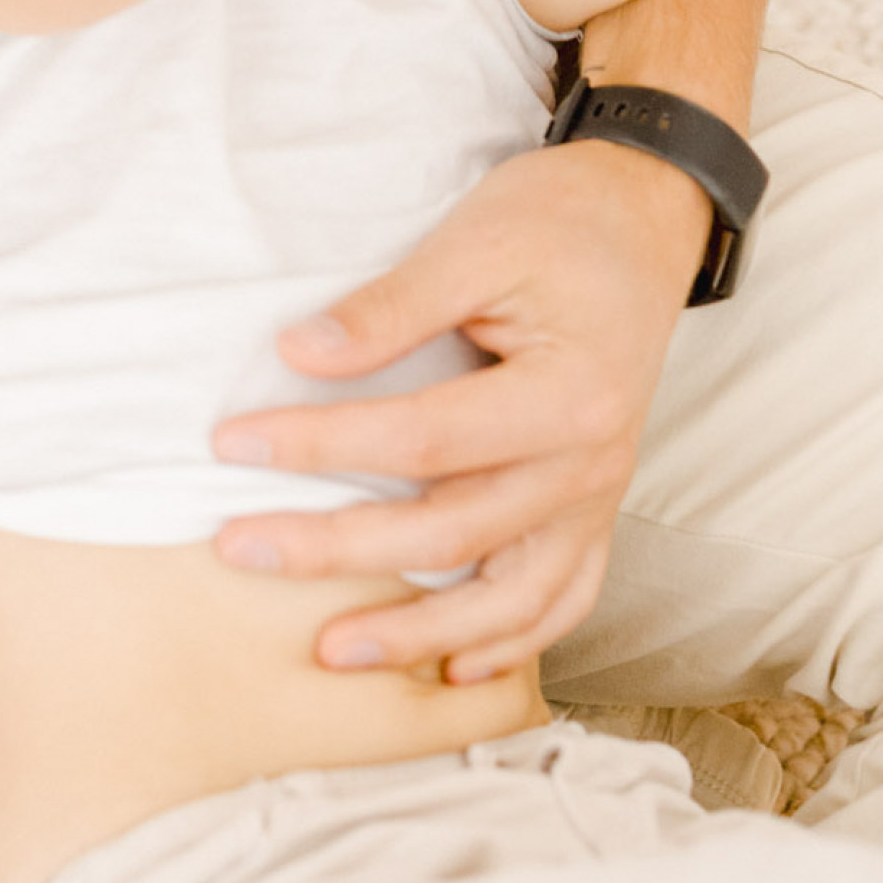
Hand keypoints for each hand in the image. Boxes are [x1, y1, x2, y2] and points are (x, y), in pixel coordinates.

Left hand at [211, 137, 706, 681]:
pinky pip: (564, 597)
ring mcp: (599, 493)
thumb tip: (300, 353)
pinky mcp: (596, 503)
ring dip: (421, 633)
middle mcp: (591, 462)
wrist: (646, 214)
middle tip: (238, 548)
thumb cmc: (561, 220)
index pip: (422, 439)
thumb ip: (393, 306)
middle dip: (337, 549)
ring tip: (334, 650)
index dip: (322, 444)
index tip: (236, 442)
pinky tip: (455, 667)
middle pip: (450, 531)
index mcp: (568, 394)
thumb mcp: (477, 240)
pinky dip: (513, 642)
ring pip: (510, 596)